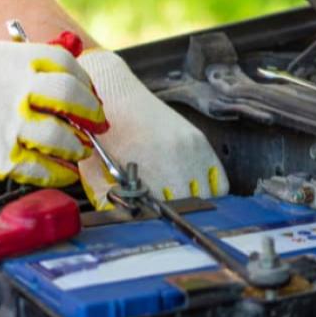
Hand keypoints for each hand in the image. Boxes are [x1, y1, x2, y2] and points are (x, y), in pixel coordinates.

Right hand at [0, 42, 106, 185]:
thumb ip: (12, 67)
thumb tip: (52, 79)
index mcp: (5, 57)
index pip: (63, 63)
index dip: (83, 81)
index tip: (88, 96)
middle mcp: (10, 85)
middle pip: (70, 95)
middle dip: (90, 112)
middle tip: (96, 123)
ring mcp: (4, 121)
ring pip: (61, 136)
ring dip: (76, 146)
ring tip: (78, 151)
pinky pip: (40, 167)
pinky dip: (57, 172)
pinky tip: (61, 173)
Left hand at [76, 50, 228, 207]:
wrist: (114, 93)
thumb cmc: (101, 133)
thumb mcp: (95, 171)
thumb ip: (108, 200)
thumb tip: (125, 223)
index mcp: (149, 166)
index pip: (166, 212)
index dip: (159, 221)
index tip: (151, 222)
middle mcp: (176, 157)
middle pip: (189, 207)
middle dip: (177, 215)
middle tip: (163, 215)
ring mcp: (192, 148)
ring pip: (209, 197)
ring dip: (195, 204)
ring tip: (177, 204)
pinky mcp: (201, 141)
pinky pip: (220, 181)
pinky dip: (212, 192)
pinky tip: (193, 193)